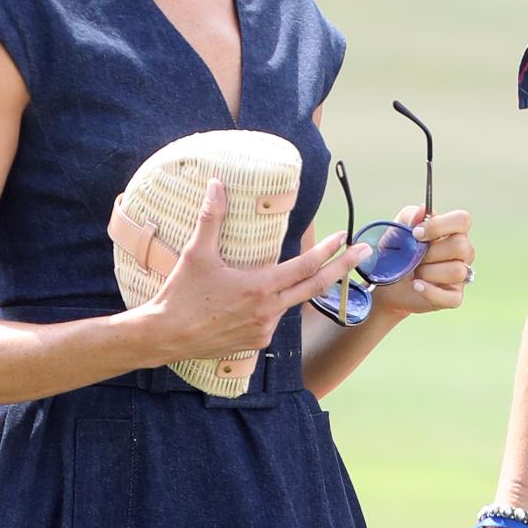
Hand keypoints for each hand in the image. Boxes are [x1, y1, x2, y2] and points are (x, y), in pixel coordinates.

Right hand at [142, 178, 370, 361]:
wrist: (163, 337)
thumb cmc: (180, 294)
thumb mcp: (196, 253)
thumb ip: (211, 218)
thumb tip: (217, 184)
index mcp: (260, 288)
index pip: (306, 267)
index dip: (328, 251)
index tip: (345, 237)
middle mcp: (268, 311)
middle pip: (316, 286)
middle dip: (343, 267)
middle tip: (364, 252)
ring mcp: (264, 330)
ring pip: (291, 303)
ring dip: (300, 288)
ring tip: (299, 274)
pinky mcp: (255, 344)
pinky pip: (274, 320)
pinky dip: (275, 305)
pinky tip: (262, 300)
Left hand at [372, 205, 474, 316]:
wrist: (386, 282)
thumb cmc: (397, 250)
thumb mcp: (398, 228)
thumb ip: (410, 216)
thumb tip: (423, 210)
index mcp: (453, 230)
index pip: (462, 219)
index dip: (440, 225)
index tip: (416, 233)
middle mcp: (463, 251)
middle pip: (460, 246)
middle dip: (431, 252)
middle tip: (414, 256)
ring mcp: (461, 274)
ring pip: (457, 271)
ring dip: (429, 272)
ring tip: (415, 272)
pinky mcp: (454, 296)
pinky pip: (452, 298)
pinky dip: (430, 291)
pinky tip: (416, 286)